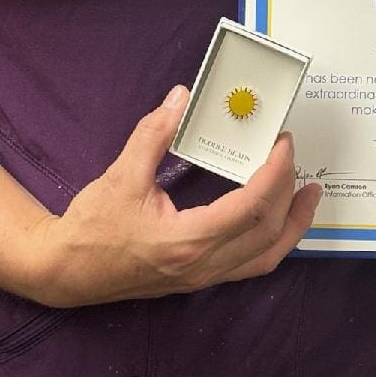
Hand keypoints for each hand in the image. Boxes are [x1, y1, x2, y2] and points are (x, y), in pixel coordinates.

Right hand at [19, 87, 321, 307]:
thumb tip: (181, 97)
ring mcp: (203, 278)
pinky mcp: (199, 279)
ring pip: (265, 257)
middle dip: (288, 191)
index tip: (283, 143)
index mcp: (187, 241)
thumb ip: (153, 134)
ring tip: (309, 193)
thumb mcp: (120, 175)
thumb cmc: (92, 226)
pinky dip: (272, 240)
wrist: (66, 272)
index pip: (250, 208)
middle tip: (292, 154)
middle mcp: (203, 266)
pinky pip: (249, 265)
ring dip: (292, 225)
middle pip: (267, 232)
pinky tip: (277, 218)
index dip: (275, 174)